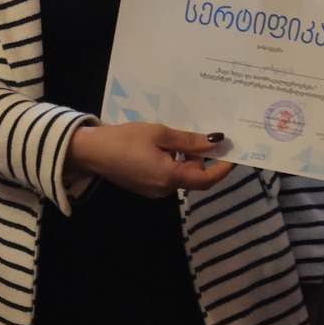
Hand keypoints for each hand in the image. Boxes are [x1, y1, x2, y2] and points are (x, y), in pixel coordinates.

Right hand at [65, 123, 234, 198]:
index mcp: (170, 178)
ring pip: (180, 175)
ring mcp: (154, 190)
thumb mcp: (159, 134)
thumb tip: (216, 142)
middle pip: (193, 176)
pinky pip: (167, 175)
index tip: (233, 154)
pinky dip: (172, 162)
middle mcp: (165, 190)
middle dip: (199, 157)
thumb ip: (189, 140)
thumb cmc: (125, 140)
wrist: (91, 152)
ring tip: (175, 136)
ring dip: (185, 158)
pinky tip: (161, 145)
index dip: (222, 169)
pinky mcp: (145, 186)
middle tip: (197, 133)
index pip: (205, 180)